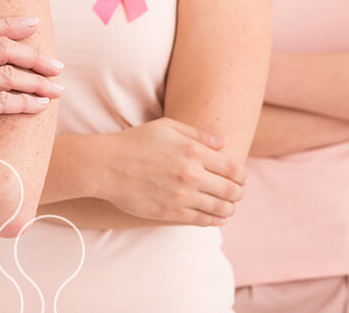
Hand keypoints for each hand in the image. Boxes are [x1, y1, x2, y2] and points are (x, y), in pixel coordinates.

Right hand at [0, 17, 63, 160]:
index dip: (9, 24)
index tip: (34, 23)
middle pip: (2, 48)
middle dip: (35, 55)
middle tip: (57, 66)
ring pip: (8, 75)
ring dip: (38, 83)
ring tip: (57, 89)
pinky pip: (2, 102)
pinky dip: (26, 103)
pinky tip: (40, 106)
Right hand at [92, 118, 245, 226]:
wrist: (106, 166)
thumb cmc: (136, 141)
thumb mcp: (168, 127)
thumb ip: (198, 135)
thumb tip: (224, 141)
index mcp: (194, 151)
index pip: (232, 168)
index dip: (241, 175)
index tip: (242, 178)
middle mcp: (191, 174)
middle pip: (230, 190)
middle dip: (238, 193)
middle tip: (238, 194)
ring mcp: (181, 196)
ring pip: (219, 207)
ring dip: (230, 208)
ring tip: (230, 207)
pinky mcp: (170, 212)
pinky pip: (201, 220)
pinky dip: (215, 220)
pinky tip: (219, 219)